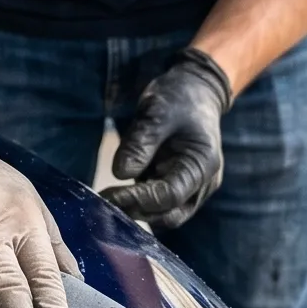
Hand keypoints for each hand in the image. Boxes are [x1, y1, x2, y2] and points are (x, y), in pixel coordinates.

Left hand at [103, 48, 232, 230]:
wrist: (196, 92)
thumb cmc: (179, 98)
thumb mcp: (157, 112)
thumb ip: (140, 143)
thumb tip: (121, 174)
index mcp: (203, 164)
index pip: (170, 195)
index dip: (137, 199)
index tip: (108, 195)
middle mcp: (203, 184)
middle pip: (169, 214)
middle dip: (136, 211)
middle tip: (104, 201)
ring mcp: (193, 189)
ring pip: (164, 215)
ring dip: (136, 210)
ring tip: (108, 198)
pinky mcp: (180, 188)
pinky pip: (160, 205)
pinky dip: (140, 204)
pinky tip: (118, 195)